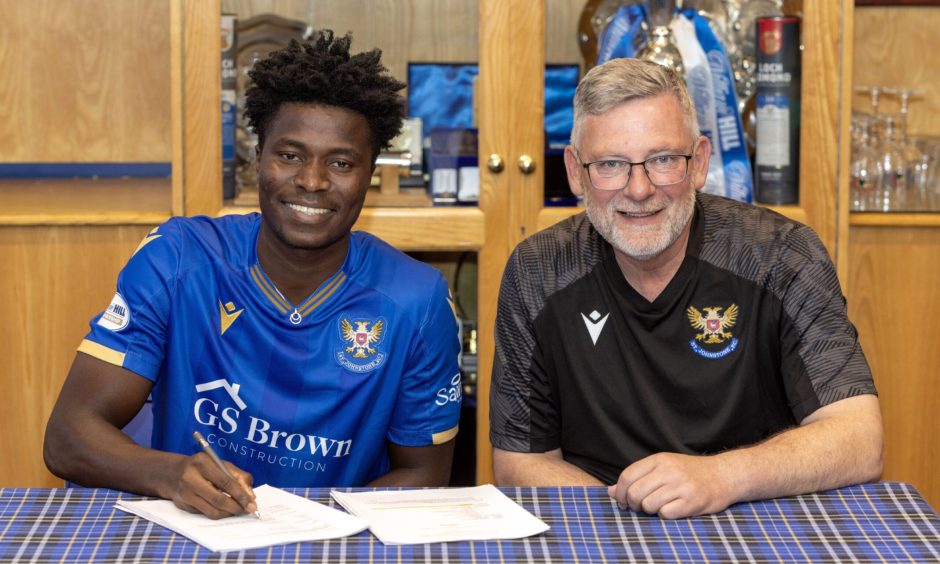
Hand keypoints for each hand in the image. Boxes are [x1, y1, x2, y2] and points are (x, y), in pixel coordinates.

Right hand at [166, 452, 256, 518]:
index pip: (226, 482)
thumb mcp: (221, 464)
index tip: (252, 504)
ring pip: (212, 511)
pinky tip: (224, 509)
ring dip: (228, 514)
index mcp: (202, 463)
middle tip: (247, 510)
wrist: (173, 473)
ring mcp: (185, 494)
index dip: (241, 495)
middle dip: (236, 508)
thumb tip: (250, 496)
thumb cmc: (203, 467)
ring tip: (237, 510)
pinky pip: (205, 514)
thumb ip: (238, 476)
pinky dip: (218, 513)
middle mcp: (191, 478)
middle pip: (218, 500)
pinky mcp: (183, 506)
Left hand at [607, 452, 733, 518]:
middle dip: (633, 505)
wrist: (724, 475)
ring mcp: (681, 486)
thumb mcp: (663, 467)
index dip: (620, 492)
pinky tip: (673, 509)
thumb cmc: (690, 473)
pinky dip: (665, 515)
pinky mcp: (692, 501)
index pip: (627, 476)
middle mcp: (669, 470)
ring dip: (650, 510)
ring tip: (660, 506)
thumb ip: (637, 477)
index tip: (622, 502)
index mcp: (659, 460)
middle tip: (640, 507)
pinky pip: (665, 514)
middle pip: (634, 493)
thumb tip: (609, 492)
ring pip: (648, 505)